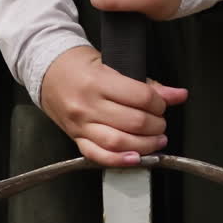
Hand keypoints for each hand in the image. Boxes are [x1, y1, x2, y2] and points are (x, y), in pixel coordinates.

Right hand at [39, 45, 187, 166]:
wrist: (46, 70)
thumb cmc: (78, 63)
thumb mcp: (111, 62)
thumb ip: (143, 81)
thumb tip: (176, 94)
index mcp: (98, 80)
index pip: (139, 96)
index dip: (159, 102)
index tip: (163, 102)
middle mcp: (88, 105)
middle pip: (133, 122)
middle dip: (156, 125)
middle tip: (161, 121)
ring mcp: (80, 125)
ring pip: (118, 143)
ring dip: (145, 145)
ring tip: (157, 140)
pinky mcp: (76, 138)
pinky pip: (98, 156)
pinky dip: (119, 161)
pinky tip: (136, 159)